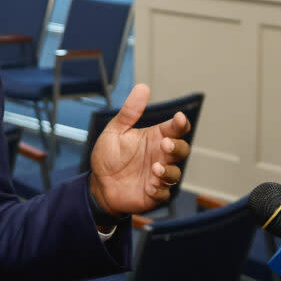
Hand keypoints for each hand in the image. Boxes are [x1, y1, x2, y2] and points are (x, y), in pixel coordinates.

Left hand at [89, 83, 191, 215]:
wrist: (99, 184)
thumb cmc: (109, 156)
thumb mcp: (116, 131)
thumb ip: (130, 112)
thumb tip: (142, 87)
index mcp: (154, 138)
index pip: (175, 129)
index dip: (180, 123)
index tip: (178, 118)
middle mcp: (160, 156)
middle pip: (181, 149)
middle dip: (177, 146)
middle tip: (164, 144)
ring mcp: (158, 175)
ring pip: (175, 173)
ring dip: (168, 170)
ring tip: (155, 168)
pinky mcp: (154, 193)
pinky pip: (164, 193)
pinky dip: (159, 190)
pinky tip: (149, 186)